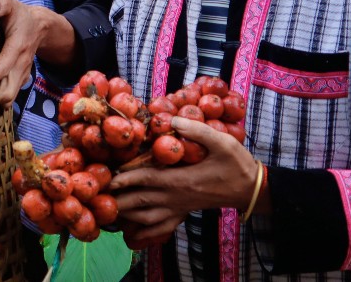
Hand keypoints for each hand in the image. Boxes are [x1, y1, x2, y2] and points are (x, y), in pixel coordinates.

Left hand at [0, 0, 47, 105]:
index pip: (4, 67)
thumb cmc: (19, 15)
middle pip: (9, 91)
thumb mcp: (11, 4)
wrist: (40, 26)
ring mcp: (22, 73)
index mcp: (17, 47)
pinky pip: (11, 94)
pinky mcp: (20, 78)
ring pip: (11, 97)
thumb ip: (1, 3)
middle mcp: (21, 64)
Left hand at [108, 117, 258, 242]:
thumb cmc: (236, 164)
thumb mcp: (222, 142)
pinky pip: (160, 227)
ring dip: (126, 213)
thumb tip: (172, 121)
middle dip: (118, 197)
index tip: (107, 175)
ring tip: (108, 206)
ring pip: (146, 218)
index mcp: (182, 180)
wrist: (252, 189)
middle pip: (140, 201)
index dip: (124, 177)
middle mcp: (177, 198)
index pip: (146, 180)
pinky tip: (131, 229)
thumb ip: (197, 131)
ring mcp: (180, 208)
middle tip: (98, 192)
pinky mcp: (184, 213)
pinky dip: (144, 230)